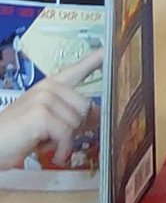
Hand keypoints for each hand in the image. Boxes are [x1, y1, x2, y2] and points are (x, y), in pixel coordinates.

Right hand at [0, 50, 102, 169]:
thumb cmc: (15, 136)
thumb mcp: (45, 123)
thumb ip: (69, 114)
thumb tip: (97, 114)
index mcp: (51, 85)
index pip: (79, 67)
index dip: (98, 58)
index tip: (112, 48)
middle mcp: (49, 87)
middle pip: (86, 106)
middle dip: (76, 127)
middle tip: (56, 139)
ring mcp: (45, 98)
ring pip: (77, 121)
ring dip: (65, 141)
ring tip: (46, 144)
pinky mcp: (41, 114)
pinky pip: (67, 133)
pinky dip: (62, 149)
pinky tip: (53, 155)